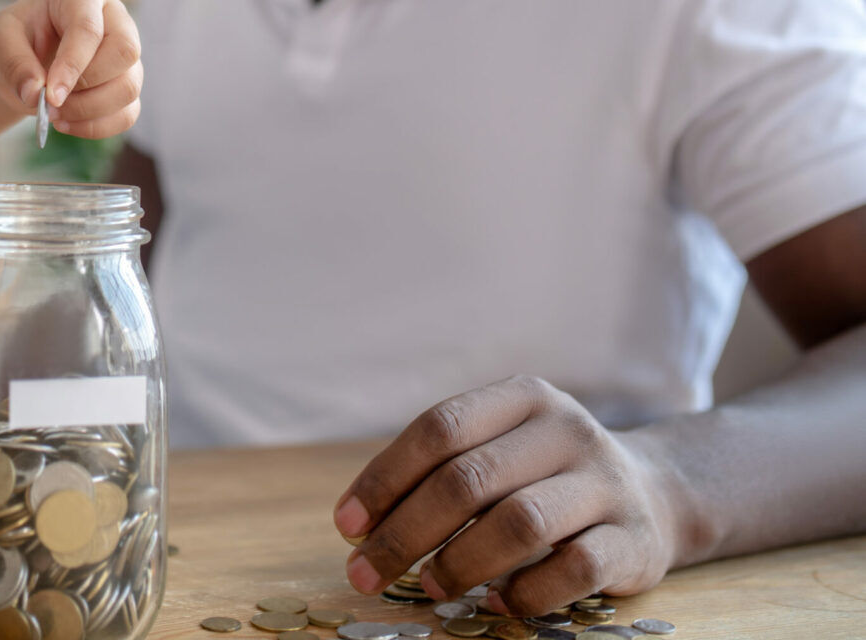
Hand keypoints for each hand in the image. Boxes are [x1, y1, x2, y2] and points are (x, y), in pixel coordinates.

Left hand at [0, 0, 141, 138]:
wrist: (15, 62)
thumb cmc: (10, 41)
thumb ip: (14, 65)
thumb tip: (35, 94)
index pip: (89, 28)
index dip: (73, 65)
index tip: (50, 97)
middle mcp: (112, 19)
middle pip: (126, 52)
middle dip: (87, 86)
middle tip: (51, 102)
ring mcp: (123, 54)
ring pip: (129, 87)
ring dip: (90, 111)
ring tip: (54, 115)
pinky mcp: (125, 84)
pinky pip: (128, 113)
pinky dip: (98, 127)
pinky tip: (67, 124)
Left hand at [332, 375, 684, 615]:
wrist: (654, 495)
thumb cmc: (543, 474)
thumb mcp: (498, 448)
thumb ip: (439, 471)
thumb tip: (359, 526)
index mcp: (521, 398)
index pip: (438, 429)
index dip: (385, 478)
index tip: (347, 525)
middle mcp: (565, 430)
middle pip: (468, 479)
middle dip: (405, 532)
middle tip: (365, 573)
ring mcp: (604, 483)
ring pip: (519, 522)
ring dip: (460, 562)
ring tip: (430, 587)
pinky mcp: (634, 539)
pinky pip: (573, 569)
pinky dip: (526, 591)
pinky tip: (497, 601)